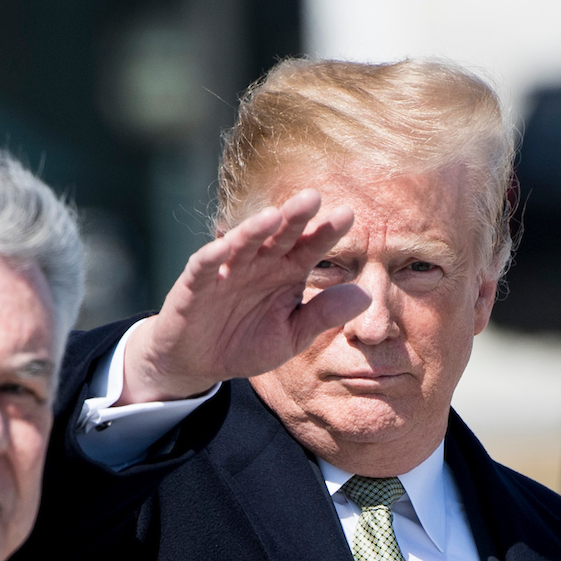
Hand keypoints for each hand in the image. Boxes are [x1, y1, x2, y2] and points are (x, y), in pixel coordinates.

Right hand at [117, 190, 367, 403]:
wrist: (201, 363)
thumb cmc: (248, 342)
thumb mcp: (292, 336)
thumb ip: (323, 315)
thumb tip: (366, 296)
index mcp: (286, 272)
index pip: (310, 247)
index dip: (326, 232)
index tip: (348, 214)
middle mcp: (258, 263)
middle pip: (279, 235)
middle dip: (294, 217)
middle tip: (312, 197)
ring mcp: (226, 270)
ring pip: (242, 243)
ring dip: (255, 229)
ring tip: (273, 216)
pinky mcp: (194, 284)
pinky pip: (203, 267)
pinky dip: (212, 256)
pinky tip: (223, 246)